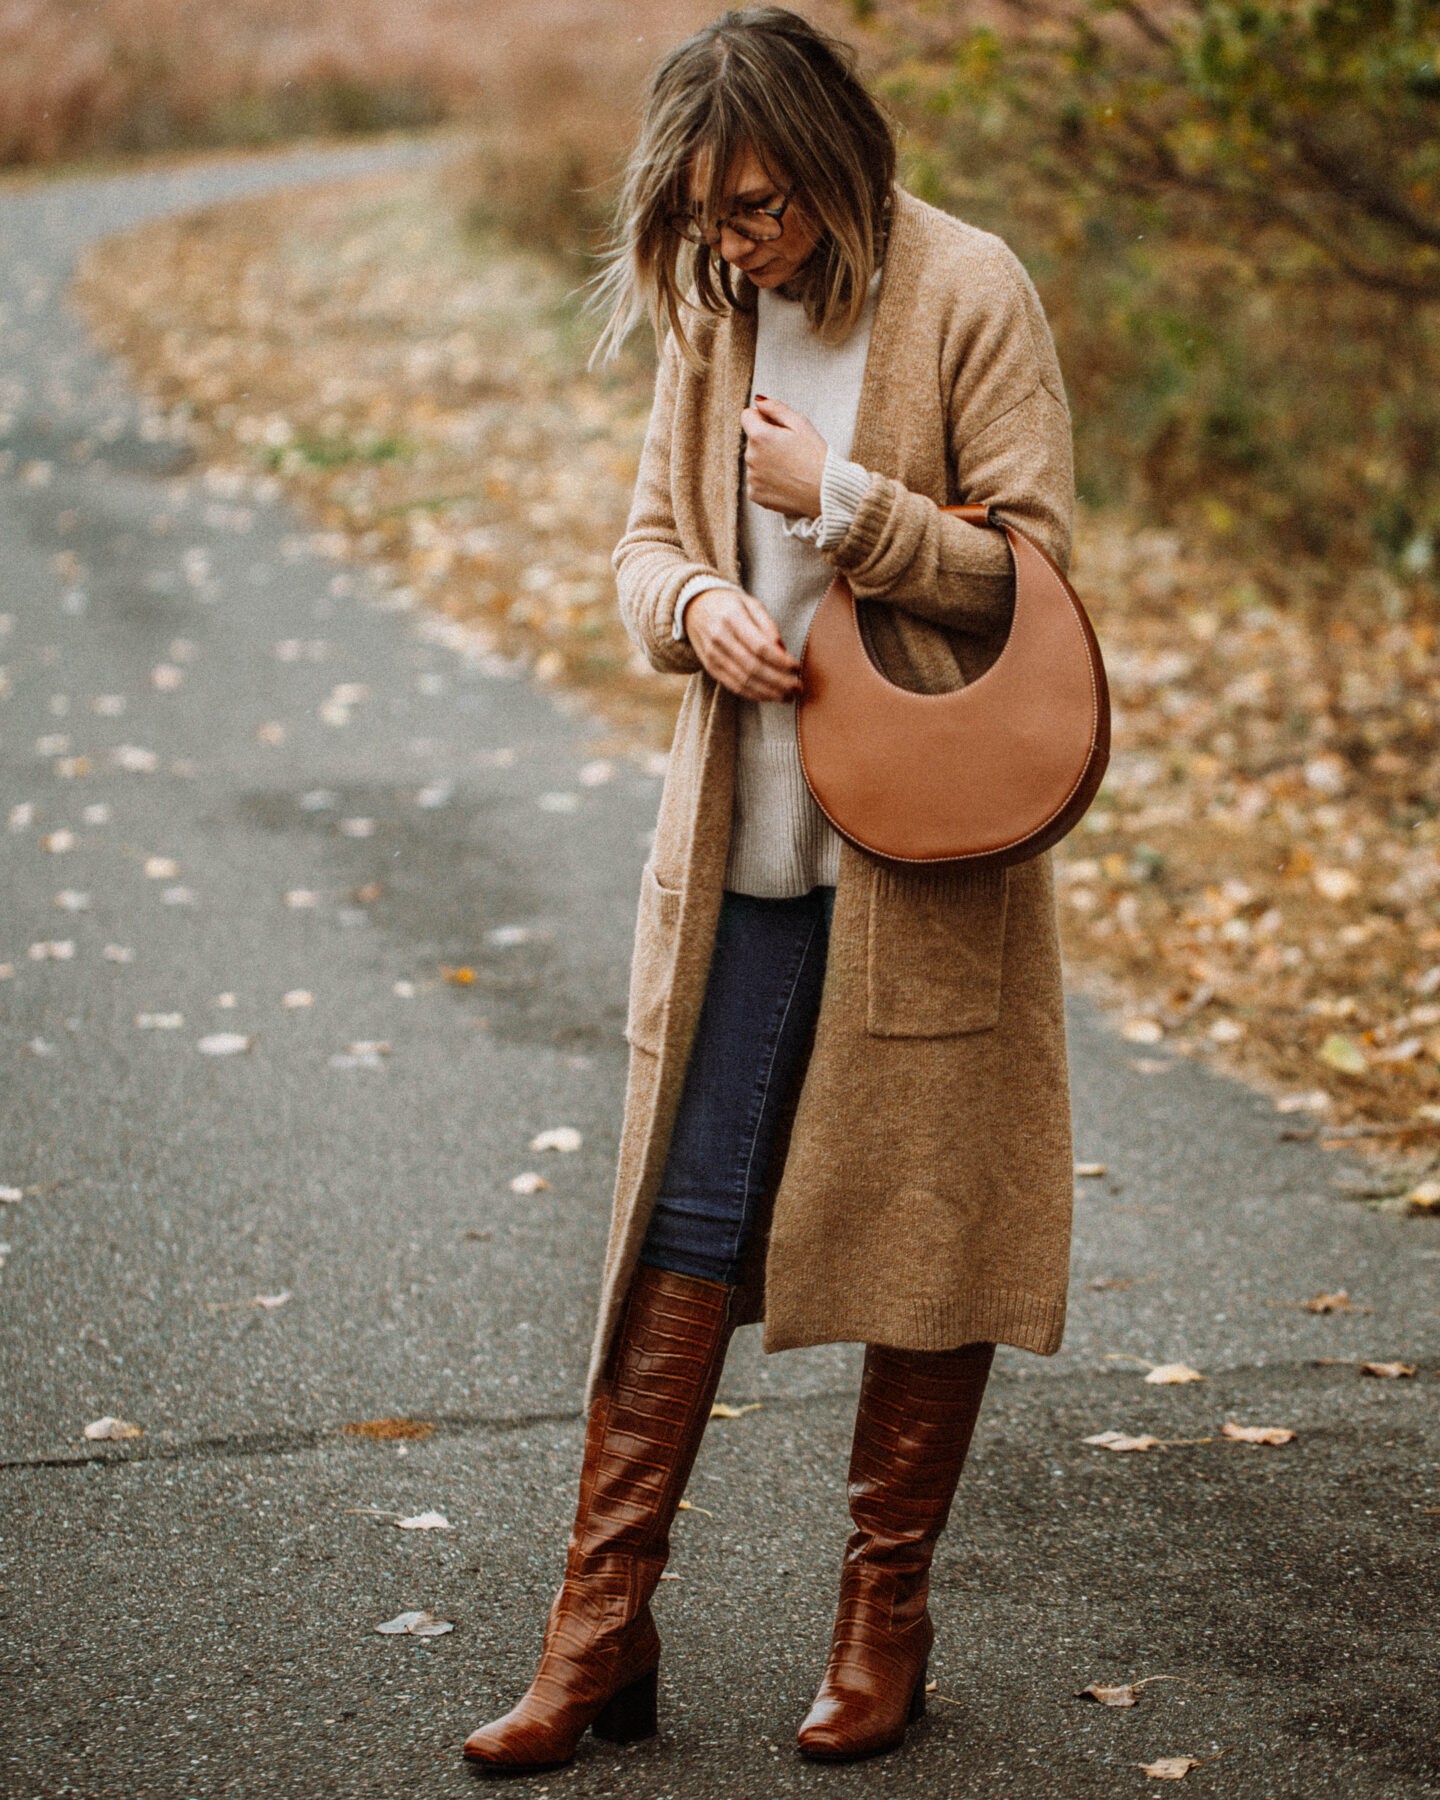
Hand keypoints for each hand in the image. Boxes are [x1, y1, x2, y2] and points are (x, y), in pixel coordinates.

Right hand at [684, 586, 801, 702]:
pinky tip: (769, 696)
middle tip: (798, 687)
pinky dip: (754, 694)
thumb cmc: (730, 604)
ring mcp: (712, 656)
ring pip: (744, 681)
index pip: (760, 646)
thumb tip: (782, 649)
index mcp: (732, 618)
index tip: (796, 667)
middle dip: (778, 681)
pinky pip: (733, 686)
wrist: (695, 607)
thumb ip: (768, 624)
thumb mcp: (751, 603)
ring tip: (788, 697)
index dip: (780, 661)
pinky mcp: (710, 667)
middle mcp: (719, 639)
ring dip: (768, 692)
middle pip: (753, 667)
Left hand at [741, 394, 826, 518]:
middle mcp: (751, 457)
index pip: (747, 416)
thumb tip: (758, 401)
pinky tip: (786, 482)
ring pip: (755, 462)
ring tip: (791, 468)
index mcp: (760, 436)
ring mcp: (752, 478)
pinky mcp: (756, 495)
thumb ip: (776, 408)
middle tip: (792, 451)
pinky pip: (757, 482)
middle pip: (752, 440)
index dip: (763, 418)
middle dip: (767, 441)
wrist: (827, 492)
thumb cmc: (817, 456)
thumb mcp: (800, 424)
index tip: (778, 427)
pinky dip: (768, 481)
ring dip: (767, 461)